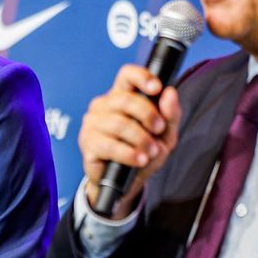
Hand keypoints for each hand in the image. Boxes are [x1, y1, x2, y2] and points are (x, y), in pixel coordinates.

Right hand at [79, 64, 182, 219]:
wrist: (127, 183)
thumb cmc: (143, 152)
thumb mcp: (165, 135)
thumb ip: (170, 115)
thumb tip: (170, 93)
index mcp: (121, 96)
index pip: (127, 75)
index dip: (142, 77)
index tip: (157, 88)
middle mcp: (103, 106)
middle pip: (126, 99)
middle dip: (148, 115)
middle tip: (158, 129)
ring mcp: (92, 124)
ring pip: (119, 123)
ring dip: (141, 139)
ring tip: (150, 152)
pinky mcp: (87, 143)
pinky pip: (109, 145)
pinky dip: (128, 153)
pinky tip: (139, 160)